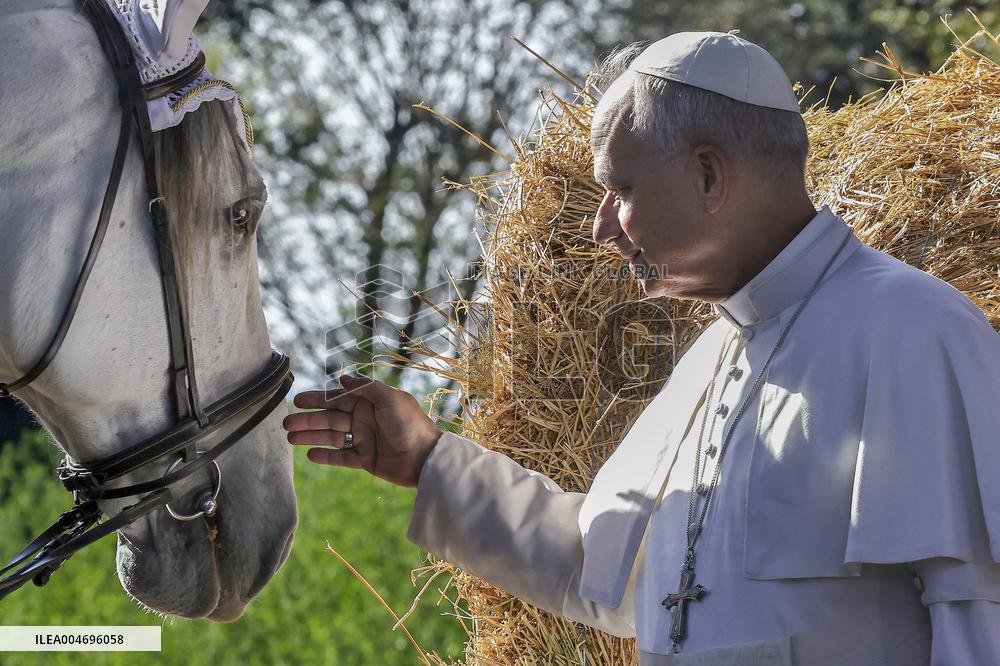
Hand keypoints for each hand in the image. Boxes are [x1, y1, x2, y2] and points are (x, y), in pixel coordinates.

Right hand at [282, 375, 443, 487]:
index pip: (338, 399)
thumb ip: (366, 388)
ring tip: (291, 438)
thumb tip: (342, 378)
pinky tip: (310, 454)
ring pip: (332, 437)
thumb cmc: (410, 424)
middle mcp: (365, 419)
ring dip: (311, 437)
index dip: (317, 400)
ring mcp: (364, 439)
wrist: (425, 458)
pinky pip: (341, 457)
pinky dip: (326, 456)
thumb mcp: (389, 399)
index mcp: (370, 403)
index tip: (298, 401)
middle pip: (330, 418)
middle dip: (308, 420)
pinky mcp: (366, 459)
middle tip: (286, 424)